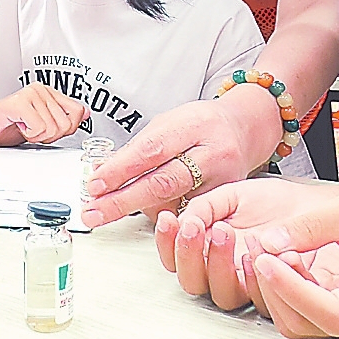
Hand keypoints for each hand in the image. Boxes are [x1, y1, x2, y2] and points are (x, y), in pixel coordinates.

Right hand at [0, 85, 87, 145]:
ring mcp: (30, 94)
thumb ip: (63, 118)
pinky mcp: (19, 103)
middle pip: (67, 124)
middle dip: (50, 136)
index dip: (66, 129)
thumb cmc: (6, 127)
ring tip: (23, 127)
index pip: (78, 112)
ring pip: (54, 128)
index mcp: (48, 92)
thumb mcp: (41, 125)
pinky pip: (40, 128)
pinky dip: (29, 135)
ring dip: (38, 136)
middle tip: (31, 130)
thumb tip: (86, 113)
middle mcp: (41, 89)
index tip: (47, 129)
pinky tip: (17, 126)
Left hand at [81, 97, 270, 227]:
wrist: (245, 129)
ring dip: (138, 209)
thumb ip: (139, 147)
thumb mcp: (169, 122)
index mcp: (194, 125)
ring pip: (173, 205)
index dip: (120, 170)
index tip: (95, 185)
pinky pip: (187, 215)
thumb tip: (103, 172)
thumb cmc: (202, 124)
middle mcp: (212, 154)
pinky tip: (148, 209)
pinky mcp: (226, 201)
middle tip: (94, 212)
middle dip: (122, 201)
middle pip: (162, 183)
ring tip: (114, 207)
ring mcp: (223, 180)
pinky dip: (163, 215)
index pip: (151, 150)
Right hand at [154, 178, 338, 309]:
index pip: (177, 256)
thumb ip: (205, 206)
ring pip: (221, 295)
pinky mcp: (276, 295)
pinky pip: (258, 299)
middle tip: (197, 227)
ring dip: (218, 264)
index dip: (168, 242)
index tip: (170, 219)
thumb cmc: (277, 202)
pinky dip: (253, 277)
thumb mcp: (234, 194)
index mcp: (209, 249)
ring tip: (224, 231)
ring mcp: (249, 286)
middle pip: (193, 283)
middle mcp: (225, 272)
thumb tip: (182, 220)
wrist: (317, 205)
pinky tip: (254, 253)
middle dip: (190, 255)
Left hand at [246, 187, 338, 338]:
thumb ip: (311, 225)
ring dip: (272, 289)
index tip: (266, 260)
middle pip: (308, 323)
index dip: (292, 290)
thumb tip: (270, 243)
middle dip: (276, 287)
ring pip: (295, 322)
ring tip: (265, 250)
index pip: (332, 315)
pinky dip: (278, 288)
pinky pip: (296, 312)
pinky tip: (273, 258)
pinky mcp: (333, 314)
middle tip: (261, 247)